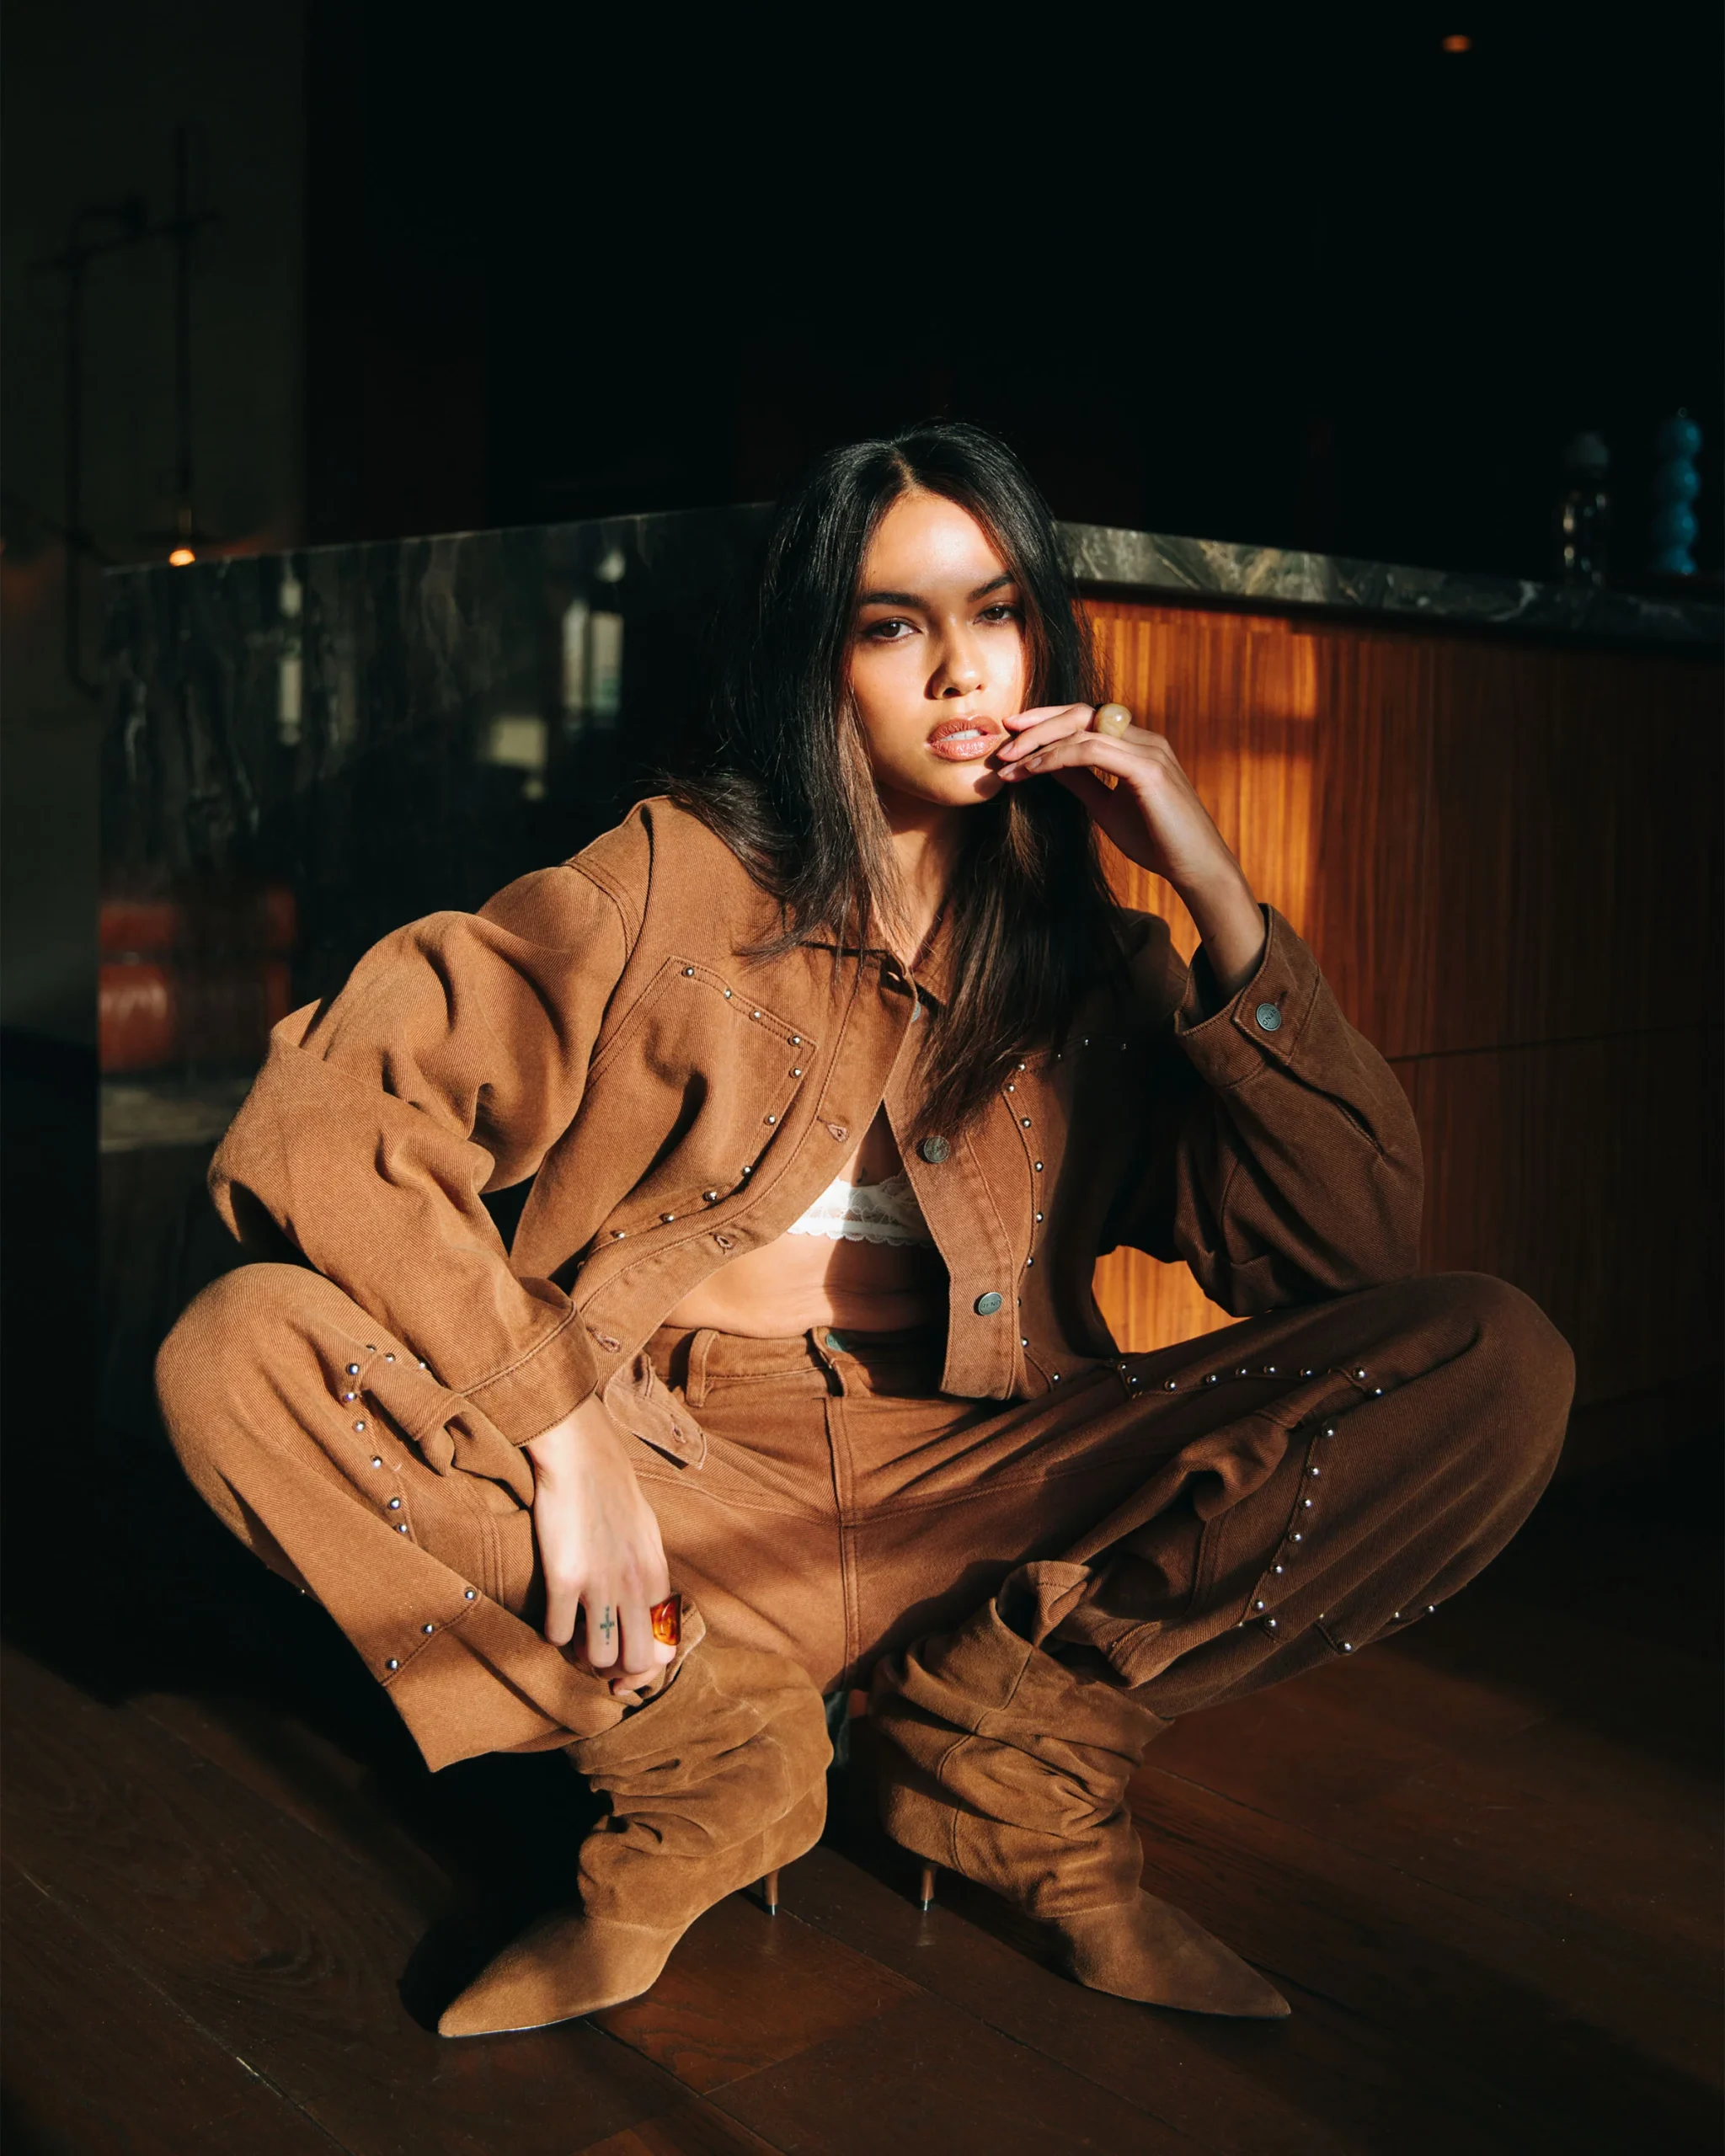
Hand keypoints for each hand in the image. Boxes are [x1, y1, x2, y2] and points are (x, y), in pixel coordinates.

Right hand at [524, 1396, 675, 1695]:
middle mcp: (635, 1586)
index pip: (665, 1648)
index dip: (644, 1670)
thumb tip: (648, 1618)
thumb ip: (648, 1578)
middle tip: (596, 1655)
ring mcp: (599, 1584)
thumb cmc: (613, 1493)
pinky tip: (553, 1616)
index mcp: (657, 1577)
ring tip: (574, 1634)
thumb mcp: (646, 1537)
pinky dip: (552, 1636)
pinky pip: (556, 1635)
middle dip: (615, 1670)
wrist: (581, 1456)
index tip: (624, 1671)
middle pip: (636, 1662)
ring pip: (596, 1658)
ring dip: (580, 1655)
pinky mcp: (563, 1577)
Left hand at [996, 704, 1266, 996]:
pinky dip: (1056, 757)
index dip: (1047, 721)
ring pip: (1083, 728)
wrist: (1196, 867)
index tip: (1013, 734)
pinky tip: (1032, 770)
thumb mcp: (1107, 807)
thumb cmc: (1157, 841)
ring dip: (1039, 742)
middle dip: (1037, 722)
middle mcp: (1145, 739)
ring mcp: (1149, 750)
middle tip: (1003, 736)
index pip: (1086, 718)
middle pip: (1082, 713)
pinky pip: (1092, 751)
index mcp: (1138, 744)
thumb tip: (1047, 764)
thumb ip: (1082, 781)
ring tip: (1009, 761)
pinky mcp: (1149, 769)